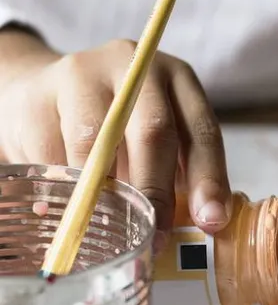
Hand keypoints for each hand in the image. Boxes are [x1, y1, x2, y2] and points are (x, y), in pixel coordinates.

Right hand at [0, 36, 231, 247]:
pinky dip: (63, 187)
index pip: (202, 131)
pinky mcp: (38, 95)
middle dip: (156, 191)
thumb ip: (178, 176)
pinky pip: (52, 152)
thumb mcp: (157, 140)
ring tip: (107, 227)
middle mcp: (135, 69)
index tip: (211, 221)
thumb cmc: (118, 128)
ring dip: (104, 193)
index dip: (209, 179)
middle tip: (154, 236)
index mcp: (177, 80)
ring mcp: (83, 75)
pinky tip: (68, 206)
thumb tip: (197, 227)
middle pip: (153, 131)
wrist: (46, 92)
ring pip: (96, 142)